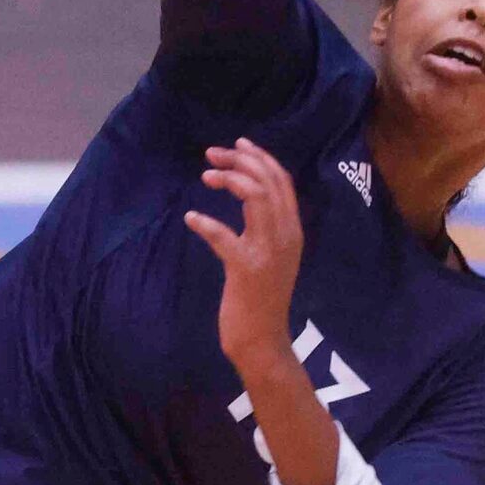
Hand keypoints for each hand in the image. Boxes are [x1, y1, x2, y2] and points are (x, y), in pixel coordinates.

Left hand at [183, 138, 305, 370]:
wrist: (263, 339)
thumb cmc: (261, 297)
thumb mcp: (273, 255)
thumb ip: (266, 225)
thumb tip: (248, 192)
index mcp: (293, 230)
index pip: (282, 181)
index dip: (260, 157)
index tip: (237, 145)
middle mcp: (286, 235)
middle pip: (268, 182)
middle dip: (240, 160)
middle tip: (213, 155)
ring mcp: (269, 251)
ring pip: (256, 197)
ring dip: (229, 180)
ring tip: (206, 176)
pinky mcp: (246, 268)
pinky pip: (224, 236)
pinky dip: (206, 223)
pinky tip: (191, 218)